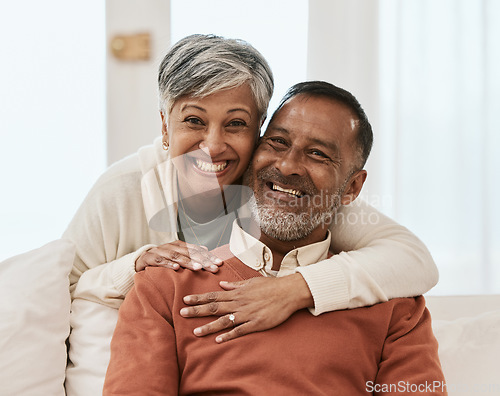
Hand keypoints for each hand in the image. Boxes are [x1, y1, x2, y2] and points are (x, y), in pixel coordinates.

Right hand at [135, 240, 222, 271]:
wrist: (140, 259)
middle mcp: (171, 246)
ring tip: (198, 268)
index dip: (208, 256)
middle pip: (189, 253)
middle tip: (213, 267)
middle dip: (202, 260)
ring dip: (188, 262)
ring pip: (176, 256)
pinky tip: (176, 268)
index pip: (197, 250)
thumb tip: (206, 249)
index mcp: (179, 245)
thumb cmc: (162, 258)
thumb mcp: (177, 255)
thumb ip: (190, 252)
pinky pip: (160, 261)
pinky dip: (168, 264)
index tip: (219, 263)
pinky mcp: (150, 258)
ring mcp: (160, 252)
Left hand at [180, 273, 313, 342]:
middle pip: (214, 307)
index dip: (198, 298)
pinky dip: (229, 335)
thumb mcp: (251, 282)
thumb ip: (235, 285)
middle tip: (182, 314)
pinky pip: (240, 330)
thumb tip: (222, 285)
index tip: (185, 300)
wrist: (288, 292)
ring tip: (196, 331)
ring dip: (209, 326)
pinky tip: (219, 340)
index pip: (213, 295)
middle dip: (197, 311)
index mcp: (237, 293)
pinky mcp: (256, 323)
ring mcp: (247, 314)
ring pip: (224, 320)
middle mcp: (239, 303)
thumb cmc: (271, 286)